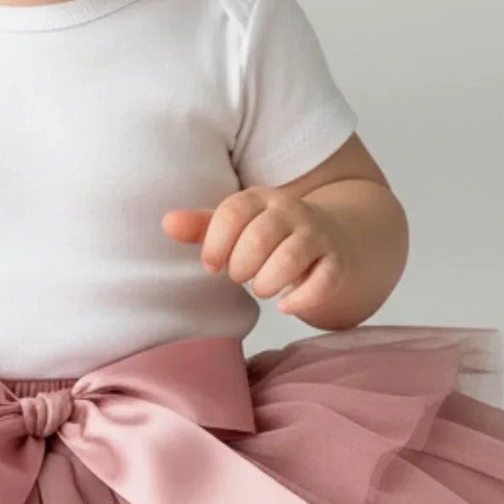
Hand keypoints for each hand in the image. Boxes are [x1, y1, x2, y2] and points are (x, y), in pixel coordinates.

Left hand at [161, 186, 351, 316]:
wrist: (333, 237)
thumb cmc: (271, 234)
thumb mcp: (237, 225)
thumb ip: (202, 226)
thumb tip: (167, 223)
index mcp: (260, 198)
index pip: (233, 212)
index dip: (215, 243)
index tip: (210, 266)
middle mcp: (291, 211)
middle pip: (260, 236)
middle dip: (241, 266)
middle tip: (238, 276)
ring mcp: (317, 236)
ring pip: (290, 258)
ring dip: (267, 282)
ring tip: (260, 288)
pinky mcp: (337, 262)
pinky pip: (323, 281)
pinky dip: (301, 299)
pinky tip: (285, 306)